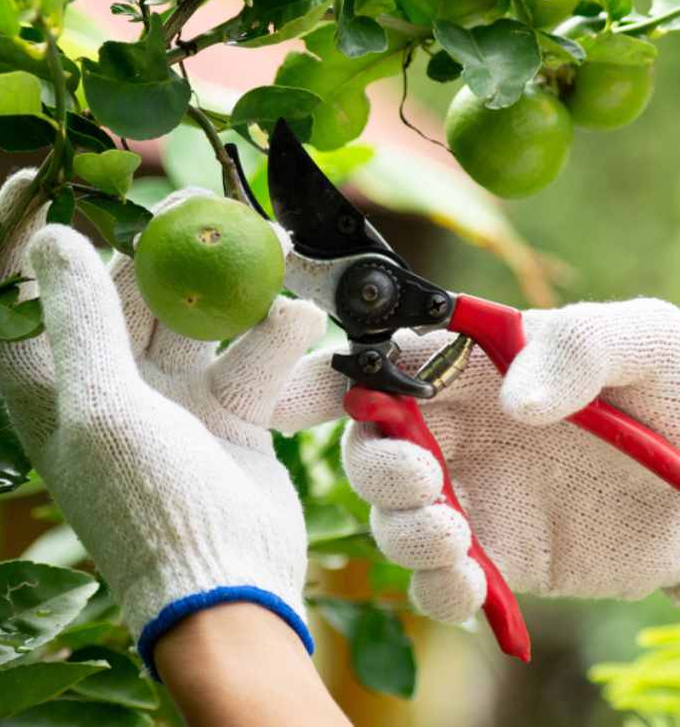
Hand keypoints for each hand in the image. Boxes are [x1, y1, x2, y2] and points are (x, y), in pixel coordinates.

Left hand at [0, 171, 326, 675]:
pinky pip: (246, 355)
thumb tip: (51, 235)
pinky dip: (272, 338)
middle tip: (197, 204)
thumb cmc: (147, 507)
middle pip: (126, 294)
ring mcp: (171, 396)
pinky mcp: (226, 409)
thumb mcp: (101, 409)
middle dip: (162, 251)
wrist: (231, 588)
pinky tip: (298, 320)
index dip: (25, 238)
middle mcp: (108, 386)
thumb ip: (80, 320)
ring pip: (197, 318)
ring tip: (273, 244)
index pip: (22, 300)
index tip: (46, 176)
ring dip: (233, 287)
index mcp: (53, 390)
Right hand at [338, 300, 679, 623]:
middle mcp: (459, 429)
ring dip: (402, 529)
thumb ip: (574, 348)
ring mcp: (474, 494)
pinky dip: (439, 586)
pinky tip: (470, 582)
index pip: (382, 363)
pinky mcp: (500, 554)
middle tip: (422, 477)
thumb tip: (514, 403)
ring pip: (394, 517)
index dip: (326, 380)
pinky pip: (443, 578)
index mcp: (473, 365)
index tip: (288, 400)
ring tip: (450, 533)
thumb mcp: (641, 342)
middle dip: (376, 466)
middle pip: (372, 448)